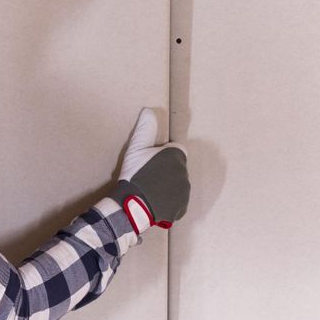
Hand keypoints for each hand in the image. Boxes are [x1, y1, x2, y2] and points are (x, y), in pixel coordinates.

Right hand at [109, 108, 188, 233]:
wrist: (133, 206)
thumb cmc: (136, 174)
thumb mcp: (136, 148)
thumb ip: (145, 129)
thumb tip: (149, 110)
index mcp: (177, 155)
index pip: (175, 150)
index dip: (163, 154)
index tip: (150, 161)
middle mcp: (185, 173)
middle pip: (176, 168)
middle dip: (165, 170)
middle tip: (147, 176)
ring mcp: (184, 192)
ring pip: (177, 185)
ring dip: (167, 186)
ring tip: (149, 190)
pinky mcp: (182, 208)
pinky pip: (176, 202)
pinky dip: (168, 202)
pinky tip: (154, 202)